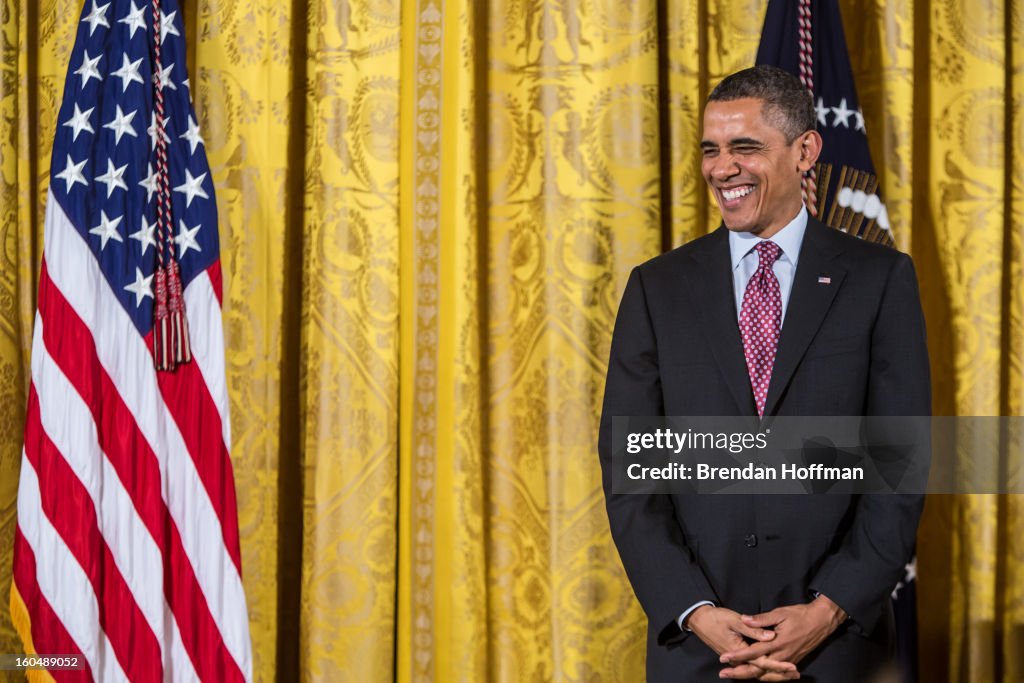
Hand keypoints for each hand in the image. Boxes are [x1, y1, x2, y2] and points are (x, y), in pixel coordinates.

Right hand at [685, 606, 798, 679]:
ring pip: (757, 671)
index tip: (792, 666)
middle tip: (796, 674)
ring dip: (773, 673)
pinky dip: (764, 669)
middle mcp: (738, 659)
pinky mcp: (735, 656)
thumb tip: (770, 636)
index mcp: (740, 650)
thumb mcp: (734, 620)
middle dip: (779, 674)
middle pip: (762, 671)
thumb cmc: (715, 618)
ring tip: (790, 673)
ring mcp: (736, 659)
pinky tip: (773, 667)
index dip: (778, 665)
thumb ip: (753, 629)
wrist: (698, 619)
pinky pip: (752, 666)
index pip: (763, 662)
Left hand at [718, 595, 846, 678]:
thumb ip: (761, 619)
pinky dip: (764, 675)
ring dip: (750, 675)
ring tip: (734, 675)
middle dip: (740, 672)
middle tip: (723, 674)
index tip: (723, 658)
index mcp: (777, 643)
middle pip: (757, 669)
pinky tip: (754, 674)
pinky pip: (775, 673)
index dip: (737, 656)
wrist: (821, 622)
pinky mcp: (792, 661)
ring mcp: (788, 660)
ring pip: (766, 674)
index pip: (753, 652)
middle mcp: (782, 655)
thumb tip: (745, 619)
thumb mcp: (780, 613)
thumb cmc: (800, 615)